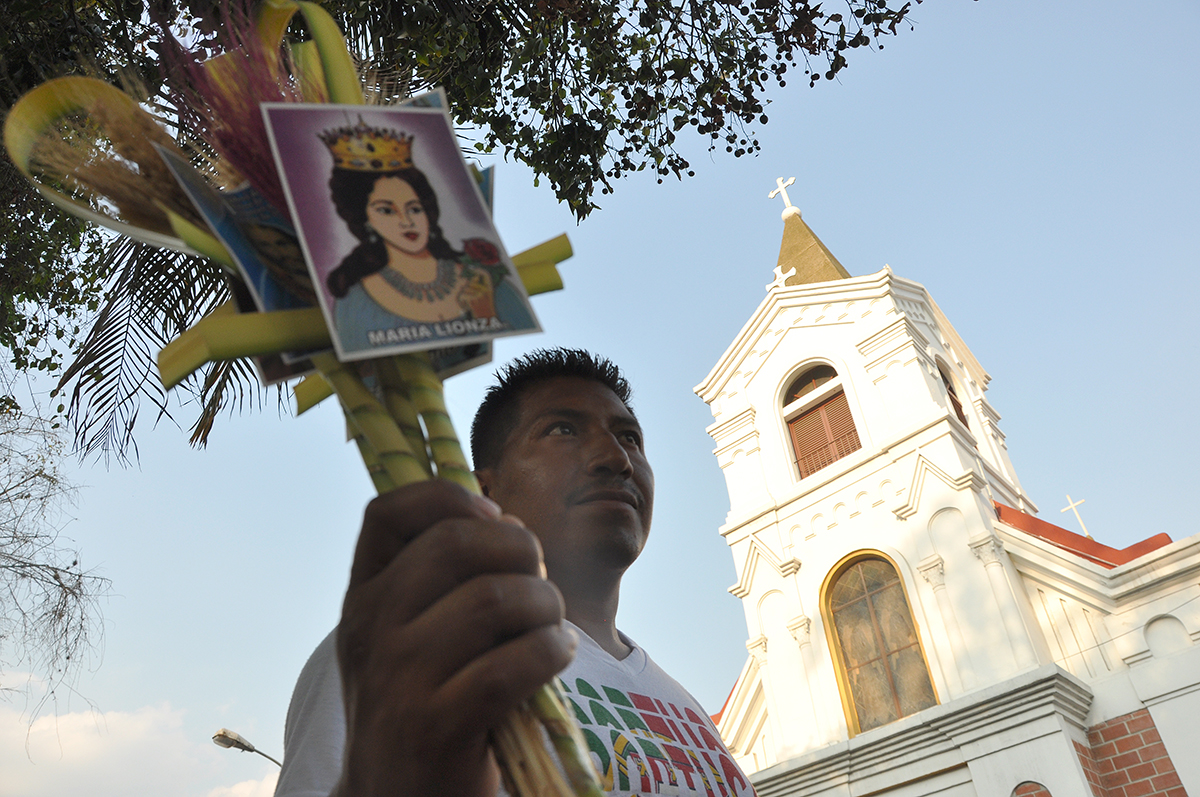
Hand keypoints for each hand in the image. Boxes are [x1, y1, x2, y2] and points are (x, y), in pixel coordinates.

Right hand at [335, 481, 576, 796]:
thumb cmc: (426, 704)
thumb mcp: (412, 636)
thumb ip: (443, 578)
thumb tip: (502, 516)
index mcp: (364, 598)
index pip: (388, 513)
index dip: (449, 498)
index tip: (494, 520)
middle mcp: (371, 630)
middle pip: (456, 544)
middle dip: (520, 551)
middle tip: (539, 582)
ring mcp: (399, 679)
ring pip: (494, 599)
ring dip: (545, 606)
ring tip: (551, 627)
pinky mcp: (435, 727)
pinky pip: (512, 663)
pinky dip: (550, 652)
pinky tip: (556, 658)